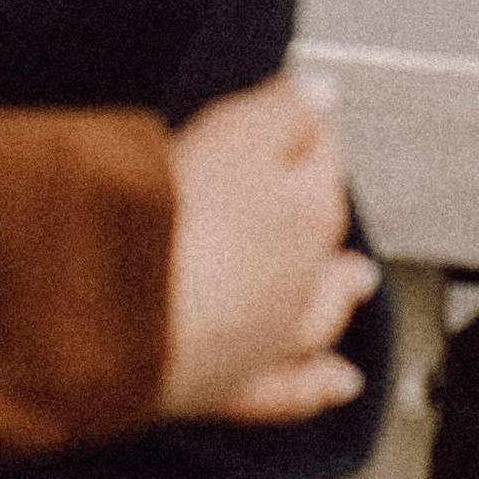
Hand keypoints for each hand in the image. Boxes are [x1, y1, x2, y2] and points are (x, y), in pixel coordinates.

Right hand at [159, 75, 376, 423]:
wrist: (122, 308)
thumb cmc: (172, 217)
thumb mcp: (230, 132)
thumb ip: (282, 108)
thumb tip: (322, 90)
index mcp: (304, 207)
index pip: (318, 150)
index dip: (305, 122)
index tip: (296, 105)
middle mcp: (302, 276)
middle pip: (323, 228)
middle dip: (323, 200)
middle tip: (317, 175)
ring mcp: (274, 334)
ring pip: (322, 309)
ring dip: (341, 291)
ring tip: (357, 280)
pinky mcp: (238, 384)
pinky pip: (294, 387)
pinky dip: (320, 383)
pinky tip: (338, 380)